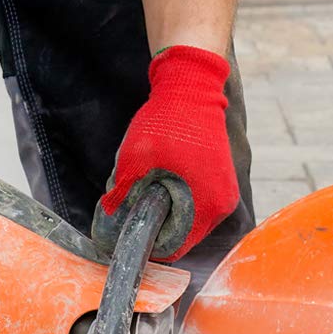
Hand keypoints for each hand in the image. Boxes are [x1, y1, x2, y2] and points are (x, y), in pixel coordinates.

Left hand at [91, 44, 238, 261]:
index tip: (125, 227)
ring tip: (145, 184)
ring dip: (164, 208)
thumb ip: (122, 195)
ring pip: (187, 218)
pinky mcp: (220, 179)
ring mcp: (224, 191)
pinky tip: (159, 176)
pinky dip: (175, 196)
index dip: (146, 241)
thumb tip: (108, 219)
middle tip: (129, 203)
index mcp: (207, 206)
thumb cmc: (167, 122)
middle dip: (154, 223)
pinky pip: (195, 202)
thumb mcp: (134, 161)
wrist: (191, 87)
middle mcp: (223, 205)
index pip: (174, 247)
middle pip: (181, 234)